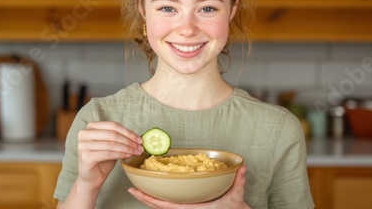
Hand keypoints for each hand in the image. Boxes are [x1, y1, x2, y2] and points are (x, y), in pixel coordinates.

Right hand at [77, 121, 142, 189]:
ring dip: (127, 148)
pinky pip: (108, 153)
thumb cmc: (102, 160)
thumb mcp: (111, 145)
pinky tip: (128, 156)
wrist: (91, 177)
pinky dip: (120, 154)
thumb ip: (120, 138)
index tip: (139, 139)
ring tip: (136, 152)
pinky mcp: (85, 156)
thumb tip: (137, 137)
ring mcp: (83, 145)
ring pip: (111, 144)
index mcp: (91, 126)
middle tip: (140, 147)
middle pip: (113, 134)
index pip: (113, 125)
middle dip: (129, 141)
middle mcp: (85, 133)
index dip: (128, 132)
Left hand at [128, 165, 249, 208]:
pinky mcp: (189, 208)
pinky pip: (170, 205)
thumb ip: (238, 181)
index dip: (151, 199)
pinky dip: (160, 199)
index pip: (167, 206)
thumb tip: (242, 167)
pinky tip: (155, 192)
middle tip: (130, 189)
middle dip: (144, 198)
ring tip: (137, 189)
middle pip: (159, 207)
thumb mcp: (236, 196)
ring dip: (150, 199)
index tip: (137, 192)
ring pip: (163, 207)